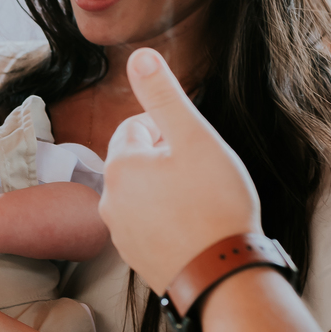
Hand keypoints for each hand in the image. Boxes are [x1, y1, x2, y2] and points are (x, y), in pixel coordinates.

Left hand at [100, 51, 259, 292]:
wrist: (222, 275)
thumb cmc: (215, 204)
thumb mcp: (194, 138)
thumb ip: (164, 96)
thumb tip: (139, 56)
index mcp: (119, 166)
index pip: (136, 128)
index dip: (169, 129)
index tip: (196, 145)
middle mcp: (108, 200)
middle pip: (137, 161)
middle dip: (167, 159)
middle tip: (204, 171)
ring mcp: (120, 233)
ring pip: (142, 193)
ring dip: (167, 189)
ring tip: (202, 199)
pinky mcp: (135, 258)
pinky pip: (148, 224)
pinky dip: (168, 219)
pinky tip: (196, 226)